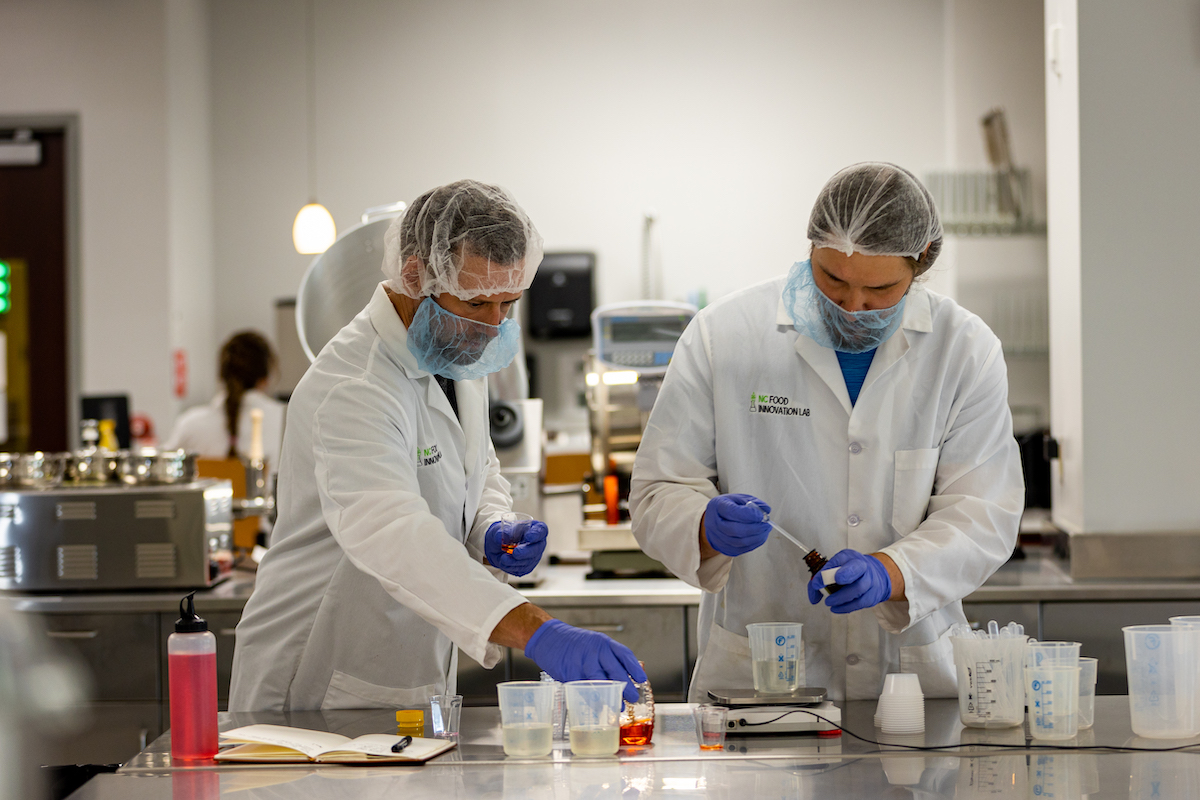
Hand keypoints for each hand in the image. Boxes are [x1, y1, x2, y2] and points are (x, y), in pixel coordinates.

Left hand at [484, 518, 548, 576]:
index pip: (541, 530)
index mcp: (533, 528)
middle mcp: (536, 542)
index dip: (537, 534)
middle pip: (538, 548)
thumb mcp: (498, 530)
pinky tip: (504, 562)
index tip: (528, 537)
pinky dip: (511, 567)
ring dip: (515, 561)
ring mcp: (533, 556)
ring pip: (529, 561)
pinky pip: (522, 569)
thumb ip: (499, 532)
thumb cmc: (501, 535)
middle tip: (515, 552)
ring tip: (503, 558)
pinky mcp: (527, 566)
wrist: (496, 548)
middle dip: (526, 552)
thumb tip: (500, 536)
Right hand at [525, 620, 646, 702]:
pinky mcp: (570, 672)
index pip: (624, 654)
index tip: (642, 680)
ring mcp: (582, 661)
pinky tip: (598, 706)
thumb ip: (608, 657)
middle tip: (634, 698)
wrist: (549, 638)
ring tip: (618, 706)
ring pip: (600, 682)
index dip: (634, 668)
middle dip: (626, 687)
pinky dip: (592, 699)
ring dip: (611, 696)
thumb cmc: (574, 643)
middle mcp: (594, 650)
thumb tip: (625, 676)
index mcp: (604, 642)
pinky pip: (584, 689)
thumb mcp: (595, 643)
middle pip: (615, 671)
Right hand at [703, 494, 771, 555]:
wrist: (715, 520)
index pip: (731, 512)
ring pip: (739, 542)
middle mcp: (713, 523)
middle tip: (767, 524)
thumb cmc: (729, 507)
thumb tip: (766, 510)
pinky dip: (753, 544)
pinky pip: (740, 549)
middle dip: (754, 528)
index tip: (761, 515)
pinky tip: (760, 537)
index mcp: (717, 507)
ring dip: (756, 537)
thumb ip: (753, 502)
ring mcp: (717, 538)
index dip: (748, 515)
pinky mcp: (724, 548)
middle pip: (735, 530)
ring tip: (765, 530)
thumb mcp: (738, 498)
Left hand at [807, 549, 891, 612]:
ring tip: (829, 602)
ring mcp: (870, 581)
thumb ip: (821, 579)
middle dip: (843, 576)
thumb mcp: (835, 567)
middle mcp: (862, 566)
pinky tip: (837, 608)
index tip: (817, 583)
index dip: (828, 571)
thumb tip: (814, 597)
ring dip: (840, 598)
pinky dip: (846, 607)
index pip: (840, 559)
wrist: (875, 575)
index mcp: (850, 557)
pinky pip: (860, 603)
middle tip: (828, 592)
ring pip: (858, 589)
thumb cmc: (851, 571)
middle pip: (855, 570)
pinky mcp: (872, 595)